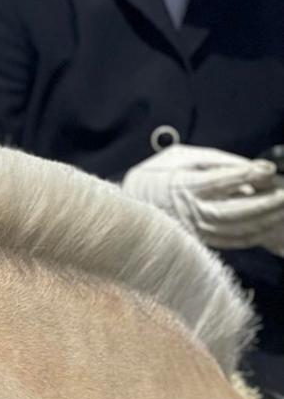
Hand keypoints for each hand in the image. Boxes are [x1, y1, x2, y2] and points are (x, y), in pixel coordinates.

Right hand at [122, 145, 283, 249]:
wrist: (130, 204)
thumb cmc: (158, 174)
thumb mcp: (182, 156)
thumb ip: (216, 161)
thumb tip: (251, 168)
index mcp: (181, 186)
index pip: (217, 182)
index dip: (245, 175)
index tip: (268, 168)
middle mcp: (189, 212)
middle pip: (232, 212)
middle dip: (263, 204)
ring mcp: (195, 229)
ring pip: (235, 230)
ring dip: (264, 221)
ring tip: (283, 210)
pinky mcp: (200, 240)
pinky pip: (232, 241)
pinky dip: (254, 235)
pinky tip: (270, 225)